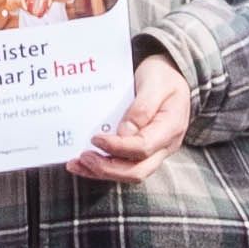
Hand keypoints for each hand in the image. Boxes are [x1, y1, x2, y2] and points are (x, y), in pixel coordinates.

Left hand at [62, 47, 201, 186]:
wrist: (171, 74)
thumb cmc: (163, 76)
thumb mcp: (154, 83)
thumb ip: (142, 108)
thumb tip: (123, 133)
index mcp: (171, 128)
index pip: (143, 148)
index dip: (117, 147)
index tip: (96, 138)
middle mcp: (164, 146)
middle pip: (136, 171)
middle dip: (106, 168)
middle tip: (83, 157)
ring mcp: (154, 152)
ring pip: (128, 173)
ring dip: (101, 172)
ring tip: (77, 164)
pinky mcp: (142, 152)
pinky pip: (123, 166)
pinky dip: (103, 167)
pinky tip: (85, 164)